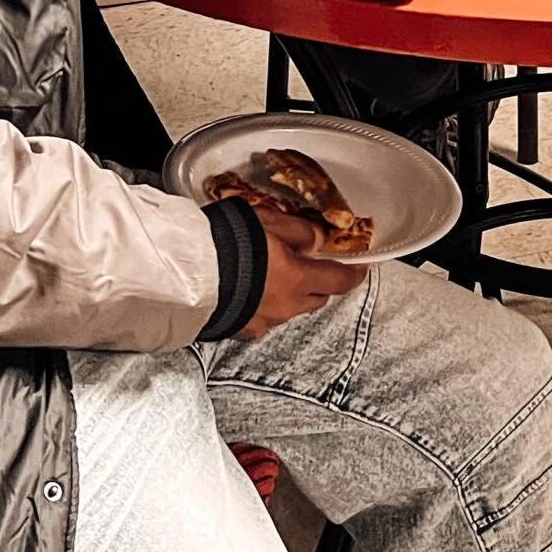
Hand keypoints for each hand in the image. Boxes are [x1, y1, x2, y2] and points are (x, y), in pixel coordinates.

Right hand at [239, 202, 365, 335]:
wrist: (189, 274)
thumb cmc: (230, 243)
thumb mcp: (270, 222)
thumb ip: (299, 231)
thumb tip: (318, 240)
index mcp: (299, 280)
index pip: (339, 280)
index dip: (354, 274)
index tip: (362, 268)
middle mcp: (286, 306)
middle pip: (316, 299)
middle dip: (320, 284)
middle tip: (312, 266)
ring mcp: (263, 321)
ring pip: (290, 310)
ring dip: (291, 295)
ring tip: (274, 275)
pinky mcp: (241, 329)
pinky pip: (264, 318)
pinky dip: (266, 305)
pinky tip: (253, 291)